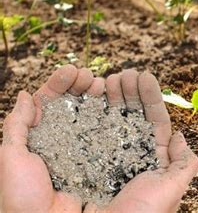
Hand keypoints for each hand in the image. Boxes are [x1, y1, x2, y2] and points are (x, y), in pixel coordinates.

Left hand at [0, 65, 103, 212]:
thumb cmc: (20, 196)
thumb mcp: (10, 157)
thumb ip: (17, 125)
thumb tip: (25, 94)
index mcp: (39, 137)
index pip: (49, 103)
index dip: (60, 84)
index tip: (71, 71)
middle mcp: (63, 141)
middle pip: (74, 105)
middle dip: (82, 86)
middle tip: (91, 78)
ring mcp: (83, 150)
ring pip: (92, 116)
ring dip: (99, 97)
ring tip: (105, 86)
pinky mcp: (101, 161)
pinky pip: (108, 136)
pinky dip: (113, 118)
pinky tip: (117, 106)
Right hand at [84, 69, 197, 212]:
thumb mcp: (171, 189)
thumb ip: (184, 164)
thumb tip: (182, 137)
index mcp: (151, 158)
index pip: (153, 120)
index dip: (150, 97)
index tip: (145, 75)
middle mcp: (128, 154)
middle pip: (130, 114)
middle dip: (128, 91)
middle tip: (124, 73)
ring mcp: (105, 155)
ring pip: (109, 118)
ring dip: (109, 96)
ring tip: (108, 79)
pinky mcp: (81, 159)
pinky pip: (84, 130)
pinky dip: (85, 110)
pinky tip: (88, 95)